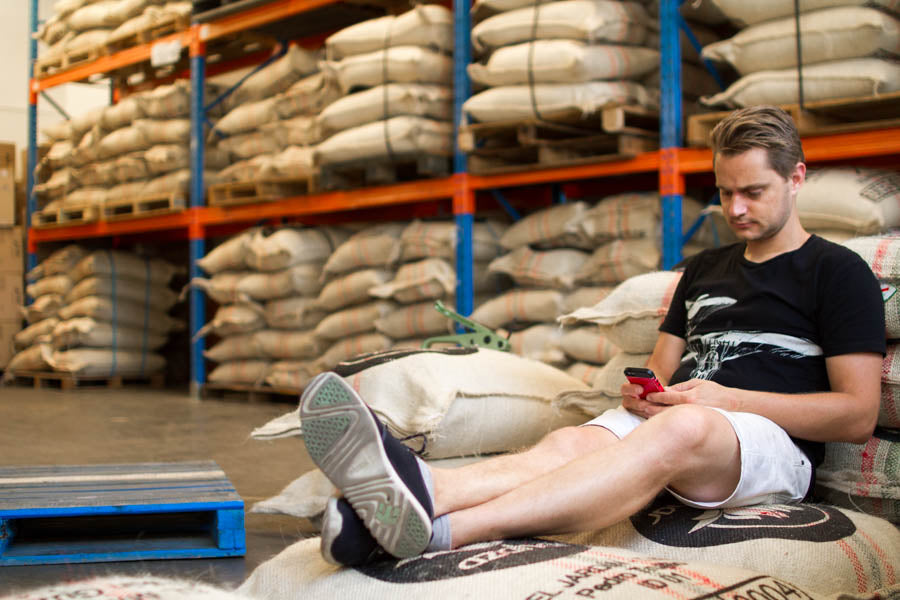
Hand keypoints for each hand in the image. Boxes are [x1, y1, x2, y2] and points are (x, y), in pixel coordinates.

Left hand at [621, 378, 737, 418]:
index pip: (666, 397)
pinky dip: (662, 422)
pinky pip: (674, 424)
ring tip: (640, 411)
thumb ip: (680, 388)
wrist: (736, 407)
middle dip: (646, 407)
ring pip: (666, 419)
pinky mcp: (693, 426)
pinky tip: (654, 421)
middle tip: (635, 404)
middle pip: (662, 410)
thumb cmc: (716, 393)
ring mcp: (690, 420)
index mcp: (689, 398)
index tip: (644, 395)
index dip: (653, 396)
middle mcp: (688, 410)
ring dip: (651, 416)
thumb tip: (663, 390)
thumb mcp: (698, 384)